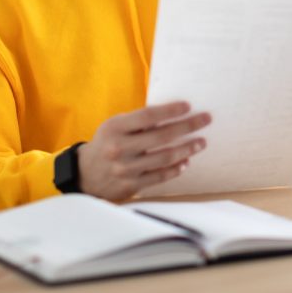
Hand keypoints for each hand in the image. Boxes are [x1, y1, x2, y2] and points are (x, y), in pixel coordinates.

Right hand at [77, 101, 210, 200]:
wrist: (85, 174)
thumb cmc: (107, 143)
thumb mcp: (115, 126)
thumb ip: (138, 121)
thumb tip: (173, 114)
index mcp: (115, 127)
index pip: (148, 116)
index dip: (170, 110)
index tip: (188, 106)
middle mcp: (120, 148)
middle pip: (161, 136)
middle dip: (188, 127)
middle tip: (205, 120)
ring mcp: (126, 168)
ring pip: (164, 158)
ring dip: (187, 149)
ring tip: (201, 142)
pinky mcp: (131, 185)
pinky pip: (160, 176)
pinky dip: (175, 168)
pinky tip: (186, 161)